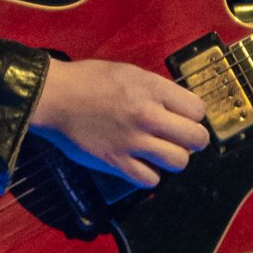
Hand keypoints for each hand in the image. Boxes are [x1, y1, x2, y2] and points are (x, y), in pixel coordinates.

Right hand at [29, 58, 209, 188]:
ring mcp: (133, 141)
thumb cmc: (89, 80)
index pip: (198, 110)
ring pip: (178, 162)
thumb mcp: (129, 72)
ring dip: (174, 158)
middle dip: (193, 139)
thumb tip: (177, 107)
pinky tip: (142, 164)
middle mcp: (148, 115)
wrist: (54, 97)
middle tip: (182, 138)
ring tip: (162, 152)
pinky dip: (150, 174)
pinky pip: (150, 179)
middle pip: (196, 138)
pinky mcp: (117, 162)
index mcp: (152, 89)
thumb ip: (156, 90)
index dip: (194, 115)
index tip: (184, 117)